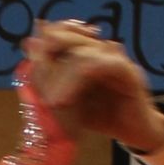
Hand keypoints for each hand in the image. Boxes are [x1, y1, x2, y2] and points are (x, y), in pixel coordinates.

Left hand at [24, 20, 163, 153]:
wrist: (135, 132)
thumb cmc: (102, 116)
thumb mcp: (69, 101)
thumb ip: (47, 77)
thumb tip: (27, 46)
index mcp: (87, 51)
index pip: (60, 32)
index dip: (42, 45)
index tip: (30, 67)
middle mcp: (101, 48)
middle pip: (67, 37)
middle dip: (47, 62)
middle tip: (36, 86)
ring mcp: (114, 58)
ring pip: (81, 53)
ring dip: (60, 78)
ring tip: (51, 102)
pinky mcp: (126, 71)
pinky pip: (98, 65)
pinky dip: (76, 81)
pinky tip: (64, 101)